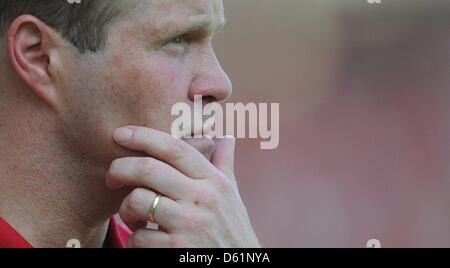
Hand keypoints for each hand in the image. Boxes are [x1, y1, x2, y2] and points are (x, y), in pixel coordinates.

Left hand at [106, 126, 259, 247]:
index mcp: (214, 181)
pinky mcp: (177, 250)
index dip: (144, 136)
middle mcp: (203, 199)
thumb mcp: (232, 195)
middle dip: (120, 168)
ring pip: (138, 201)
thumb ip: (225, 164)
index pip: (175, 149)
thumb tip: (226, 137)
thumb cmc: (232, 229)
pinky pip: (139, 237)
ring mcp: (190, 225)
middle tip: (112, 177)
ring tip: (131, 214)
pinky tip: (143, 239)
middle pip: (149, 169)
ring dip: (124, 208)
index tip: (120, 133)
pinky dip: (134, 238)